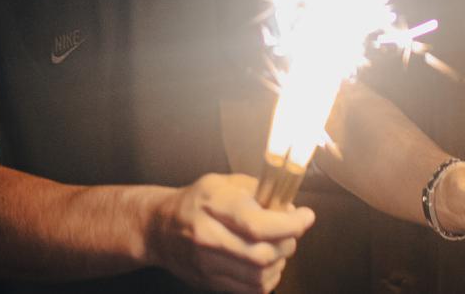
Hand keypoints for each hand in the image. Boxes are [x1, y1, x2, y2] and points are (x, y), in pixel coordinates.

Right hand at [147, 173, 315, 292]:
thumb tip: (288, 206)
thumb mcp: (222, 182)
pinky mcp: (209, 283)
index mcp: (212, 205)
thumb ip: (257, 190)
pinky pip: (250, 290)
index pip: (257, 223)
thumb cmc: (195, 202)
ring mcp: (207, 264)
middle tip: (292, 231)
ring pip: (259, 276)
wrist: (159, 229)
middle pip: (262, 254)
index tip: (305, 216)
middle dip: (288, 242)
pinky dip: (268, 279)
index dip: (289, 223)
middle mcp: (208, 236)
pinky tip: (267, 264)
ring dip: (280, 262)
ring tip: (278, 246)